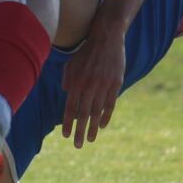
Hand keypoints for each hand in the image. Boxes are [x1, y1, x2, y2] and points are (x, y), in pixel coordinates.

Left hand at [60, 18, 125, 147]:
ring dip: (93, 127)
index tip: (66, 135)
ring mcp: (104, 85)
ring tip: (90, 139)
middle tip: (78, 145)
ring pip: (97, 111)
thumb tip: (66, 95)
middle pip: (84, 113)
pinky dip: (106, 116)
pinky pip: (110, 104)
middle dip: (80, 131)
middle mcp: (89, 85)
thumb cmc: (86, 51)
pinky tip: (102, 125)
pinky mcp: (116, 83)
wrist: (107, 37)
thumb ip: (68, 79)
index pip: (70, 107)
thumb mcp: (71, 63)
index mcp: (76, 81)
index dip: (68, 122)